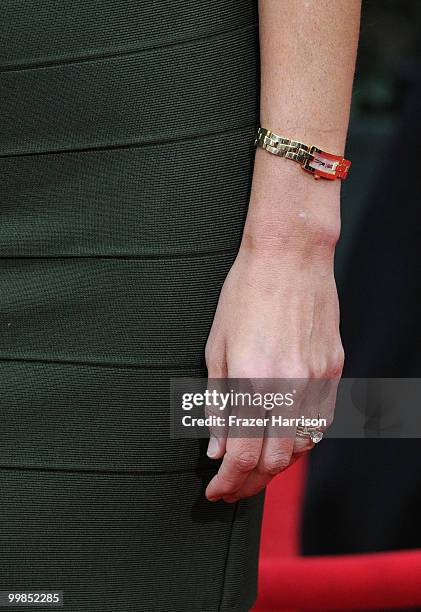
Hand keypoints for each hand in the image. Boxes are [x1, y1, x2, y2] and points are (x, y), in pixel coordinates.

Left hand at [204, 180, 343, 501]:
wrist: (290, 257)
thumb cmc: (244, 295)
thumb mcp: (217, 348)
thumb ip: (218, 404)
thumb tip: (216, 448)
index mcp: (251, 380)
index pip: (242, 454)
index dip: (227, 481)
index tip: (215, 491)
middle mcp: (288, 387)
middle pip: (275, 461)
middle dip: (250, 483)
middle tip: (232, 486)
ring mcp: (317, 379)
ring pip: (302, 447)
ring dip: (276, 465)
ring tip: (254, 465)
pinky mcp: (333, 369)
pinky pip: (320, 422)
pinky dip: (300, 439)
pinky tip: (282, 438)